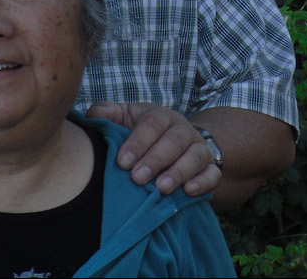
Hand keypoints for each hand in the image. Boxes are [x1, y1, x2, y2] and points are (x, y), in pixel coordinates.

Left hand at [85, 101, 221, 196]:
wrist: (173, 145)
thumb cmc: (142, 134)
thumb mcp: (125, 119)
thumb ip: (108, 115)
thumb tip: (93, 115)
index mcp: (161, 116)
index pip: (152, 124)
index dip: (138, 142)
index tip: (122, 162)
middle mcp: (182, 129)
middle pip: (175, 140)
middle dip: (156, 159)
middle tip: (138, 178)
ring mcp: (199, 148)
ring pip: (195, 156)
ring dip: (179, 172)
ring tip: (161, 188)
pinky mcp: (210, 168)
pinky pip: (213, 174)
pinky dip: (203, 182)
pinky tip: (188, 192)